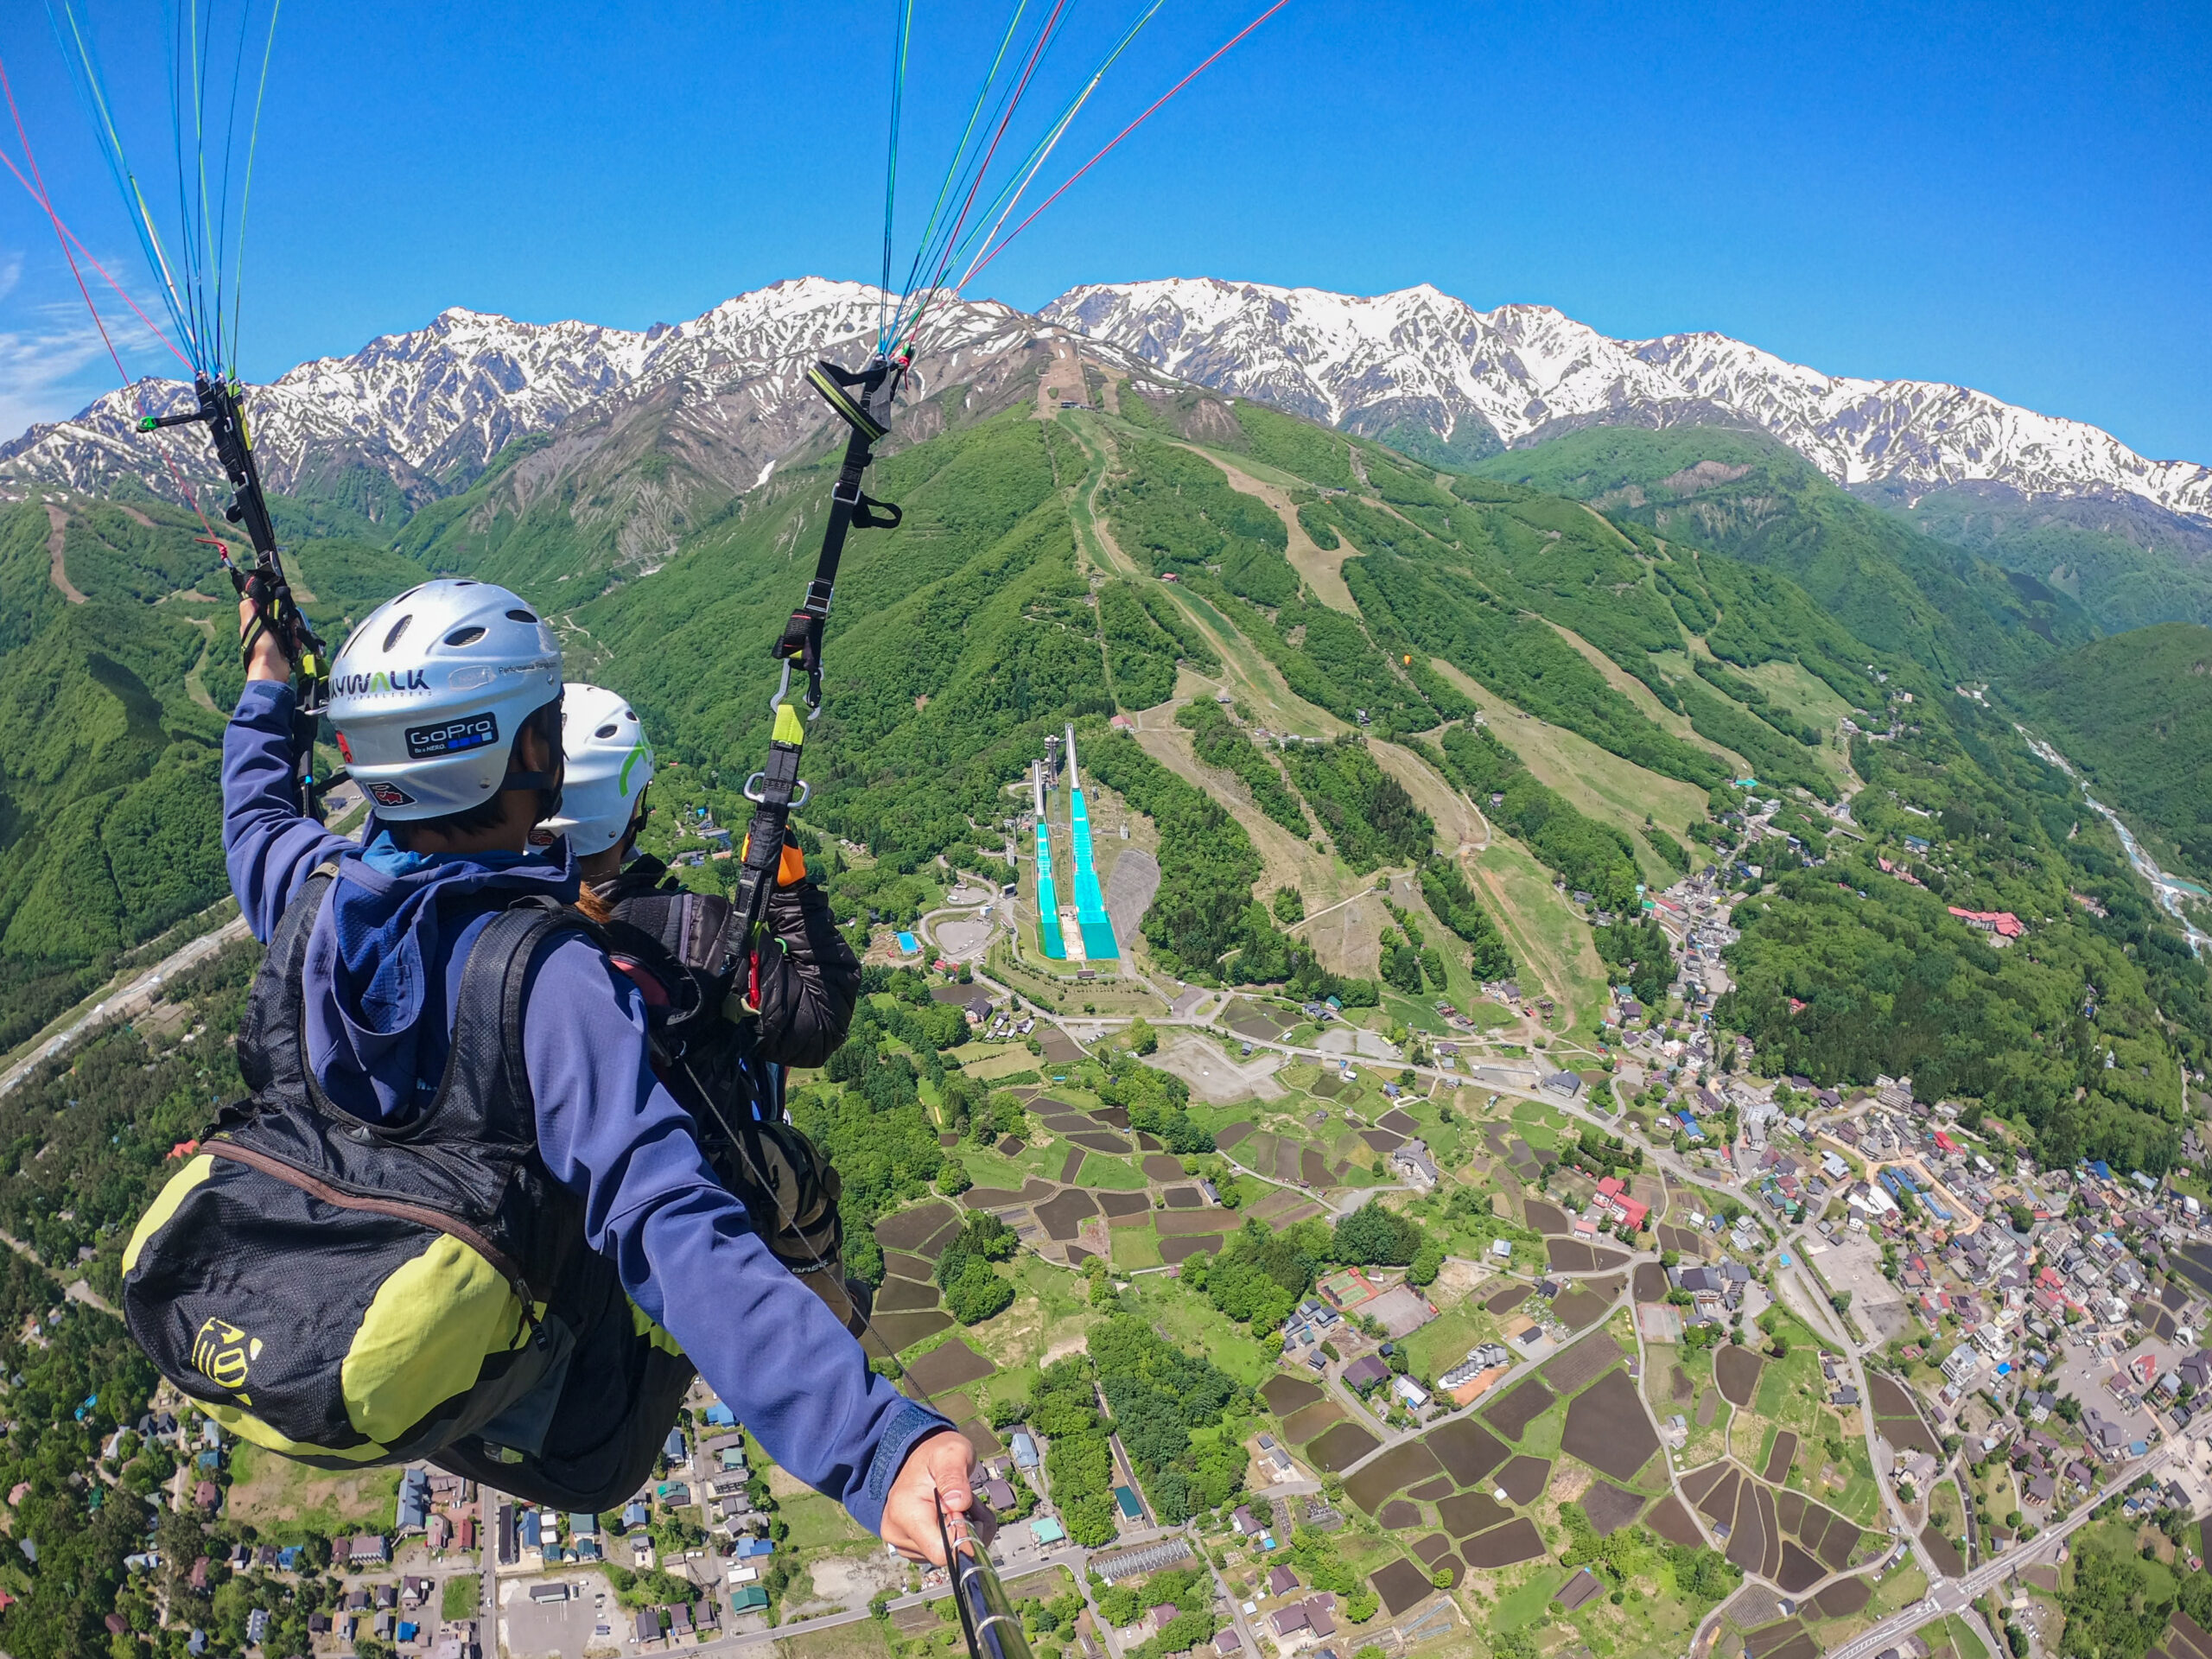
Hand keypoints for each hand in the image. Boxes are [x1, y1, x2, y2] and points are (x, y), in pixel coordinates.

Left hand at [239, 596, 291, 682]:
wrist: (272, 670)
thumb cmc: (260, 650)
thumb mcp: (252, 627)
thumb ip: (249, 612)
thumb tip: (246, 598)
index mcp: (256, 624)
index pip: (267, 608)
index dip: (275, 605)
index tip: (281, 606)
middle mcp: (266, 630)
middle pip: (282, 617)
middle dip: (289, 620)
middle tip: (291, 624)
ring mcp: (276, 639)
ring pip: (290, 627)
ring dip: (294, 631)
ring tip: (294, 638)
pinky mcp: (285, 647)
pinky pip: (294, 638)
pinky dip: (297, 640)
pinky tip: (296, 645)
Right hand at [880, 1429, 978, 1564]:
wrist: (918, 1455)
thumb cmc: (935, 1454)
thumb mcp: (951, 1454)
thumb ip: (955, 1477)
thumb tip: (959, 1503)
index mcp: (905, 1513)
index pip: (941, 1552)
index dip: (964, 1537)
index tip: (968, 1512)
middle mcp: (898, 1534)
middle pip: (948, 1555)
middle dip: (967, 1531)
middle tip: (966, 1503)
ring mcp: (903, 1543)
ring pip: (949, 1555)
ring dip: (963, 1532)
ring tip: (957, 1504)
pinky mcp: (911, 1547)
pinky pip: (943, 1553)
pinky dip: (955, 1536)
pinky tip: (951, 1514)